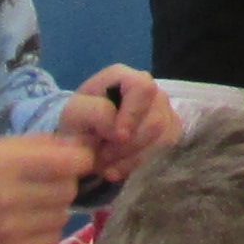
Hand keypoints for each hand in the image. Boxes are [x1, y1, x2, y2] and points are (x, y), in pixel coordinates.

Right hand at [0, 129, 97, 243]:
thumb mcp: (3, 147)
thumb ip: (44, 144)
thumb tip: (84, 146)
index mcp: (9, 164)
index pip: (69, 163)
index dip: (80, 160)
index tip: (74, 162)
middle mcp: (11, 196)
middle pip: (69, 190)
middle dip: (64, 184)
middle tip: (46, 184)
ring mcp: (12, 228)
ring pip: (63, 216)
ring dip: (55, 208)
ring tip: (33, 204)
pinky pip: (53, 239)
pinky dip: (48, 230)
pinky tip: (30, 223)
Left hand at [59, 66, 182, 182]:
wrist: (81, 141)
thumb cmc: (78, 123)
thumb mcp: (74, 114)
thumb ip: (95, 113)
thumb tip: (122, 133)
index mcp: (123, 76)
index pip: (143, 88)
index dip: (134, 113)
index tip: (118, 137)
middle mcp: (148, 88)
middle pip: (156, 119)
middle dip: (130, 145)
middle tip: (104, 156)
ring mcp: (162, 108)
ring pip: (162, 137)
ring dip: (131, 156)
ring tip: (107, 163)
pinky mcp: (168, 129)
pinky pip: (164, 148)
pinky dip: (138, 162)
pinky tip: (119, 167)